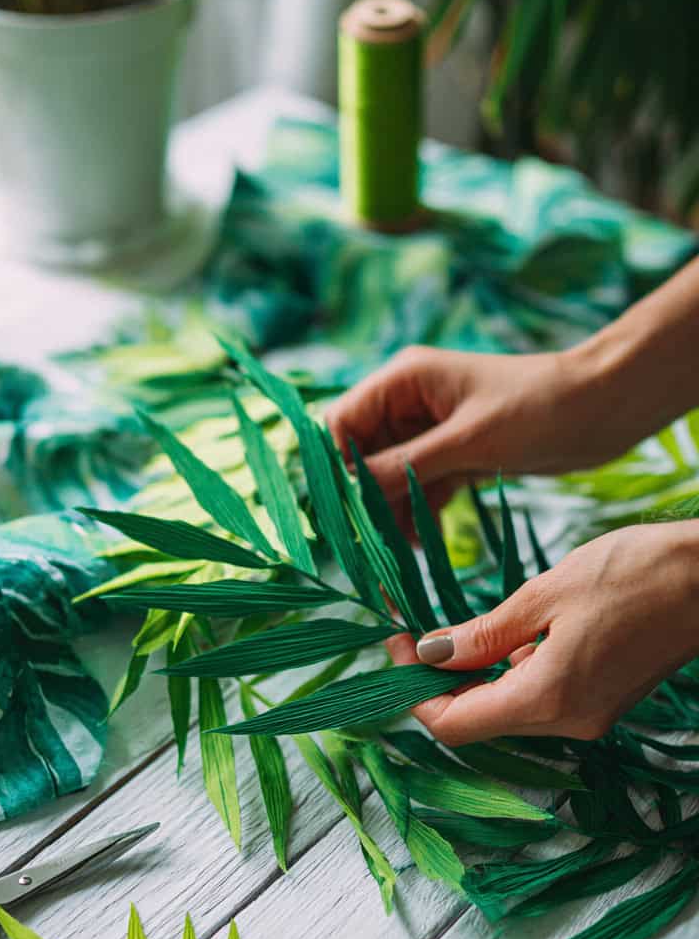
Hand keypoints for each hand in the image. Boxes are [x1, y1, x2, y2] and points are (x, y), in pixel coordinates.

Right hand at [325, 342, 648, 524]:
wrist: (606, 408)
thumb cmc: (539, 408)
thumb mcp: (467, 441)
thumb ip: (403, 466)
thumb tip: (348, 496)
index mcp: (403, 380)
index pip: (340, 425)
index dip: (332, 470)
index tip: (336, 517)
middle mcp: (409, 403)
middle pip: (359, 457)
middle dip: (359, 502)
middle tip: (362, 550)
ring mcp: (431, 432)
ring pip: (387, 480)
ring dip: (388, 516)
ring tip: (391, 558)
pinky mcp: (455, 456)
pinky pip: (419, 490)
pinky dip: (417, 516)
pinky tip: (421, 545)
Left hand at [386, 522, 698, 744]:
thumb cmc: (636, 573)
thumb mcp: (545, 594)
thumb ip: (483, 633)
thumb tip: (427, 654)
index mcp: (547, 698)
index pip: (454, 725)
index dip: (414, 691)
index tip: (394, 646)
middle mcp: (568, 722)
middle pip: (478, 723)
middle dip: (439, 685)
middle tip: (414, 633)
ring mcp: (590, 717)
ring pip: (508, 711)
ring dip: (474, 678)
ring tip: (455, 629)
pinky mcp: (604, 702)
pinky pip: (540, 699)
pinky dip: (512, 673)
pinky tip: (510, 633)